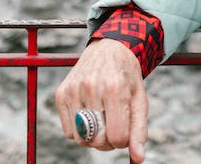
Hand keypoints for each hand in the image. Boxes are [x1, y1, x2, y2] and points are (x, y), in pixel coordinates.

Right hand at [55, 38, 149, 162]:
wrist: (109, 49)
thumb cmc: (127, 78)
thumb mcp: (139, 100)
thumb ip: (139, 131)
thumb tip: (138, 159)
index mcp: (115, 89)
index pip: (117, 137)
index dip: (123, 141)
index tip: (125, 130)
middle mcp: (91, 88)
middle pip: (97, 140)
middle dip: (107, 142)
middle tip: (113, 128)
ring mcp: (73, 90)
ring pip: (80, 138)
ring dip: (92, 138)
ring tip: (101, 122)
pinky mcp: (61, 93)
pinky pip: (68, 131)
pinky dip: (79, 131)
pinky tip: (89, 114)